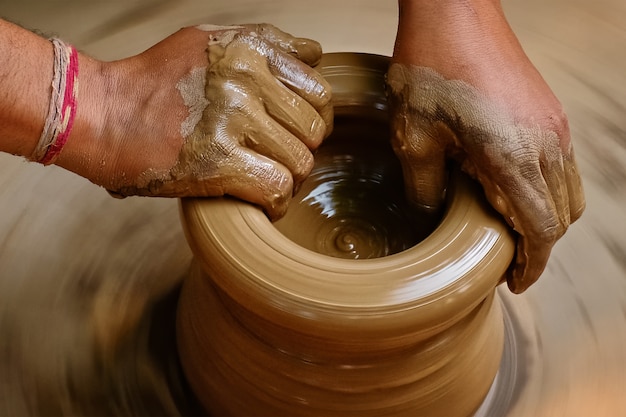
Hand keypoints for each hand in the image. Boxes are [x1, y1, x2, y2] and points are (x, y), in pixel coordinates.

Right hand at [65, 24, 331, 219]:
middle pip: (315, 129)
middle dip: (301, 149)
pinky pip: (277, 189)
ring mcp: (233, 119)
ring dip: (288, 177)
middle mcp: (246, 78)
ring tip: (265, 177)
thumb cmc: (151, 83)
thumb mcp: (207, 41)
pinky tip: (261, 200)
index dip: (311, 117)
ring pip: (301, 161)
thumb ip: (262, 43)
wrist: (100, 115)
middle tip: (277, 159)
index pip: (318, 89)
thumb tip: (311, 53)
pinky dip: (275, 202)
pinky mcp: (219, 161)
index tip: (293, 132)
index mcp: (248, 49)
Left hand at [387, 0, 584, 292]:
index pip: (541, 230)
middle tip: (506, 261)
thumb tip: (431, 214)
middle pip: (561, 217)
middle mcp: (547, 145)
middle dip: (538, 246)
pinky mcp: (549, 112)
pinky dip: (545, 190)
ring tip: (508, 230)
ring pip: (567, 192)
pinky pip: (562, 166)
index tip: (514, 282)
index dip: (531, 264)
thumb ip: (424, 187)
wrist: (454, 11)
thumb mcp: (413, 137)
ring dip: (544, 218)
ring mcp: (553, 126)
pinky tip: (511, 189)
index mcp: (515, 158)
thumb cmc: (431, 68)